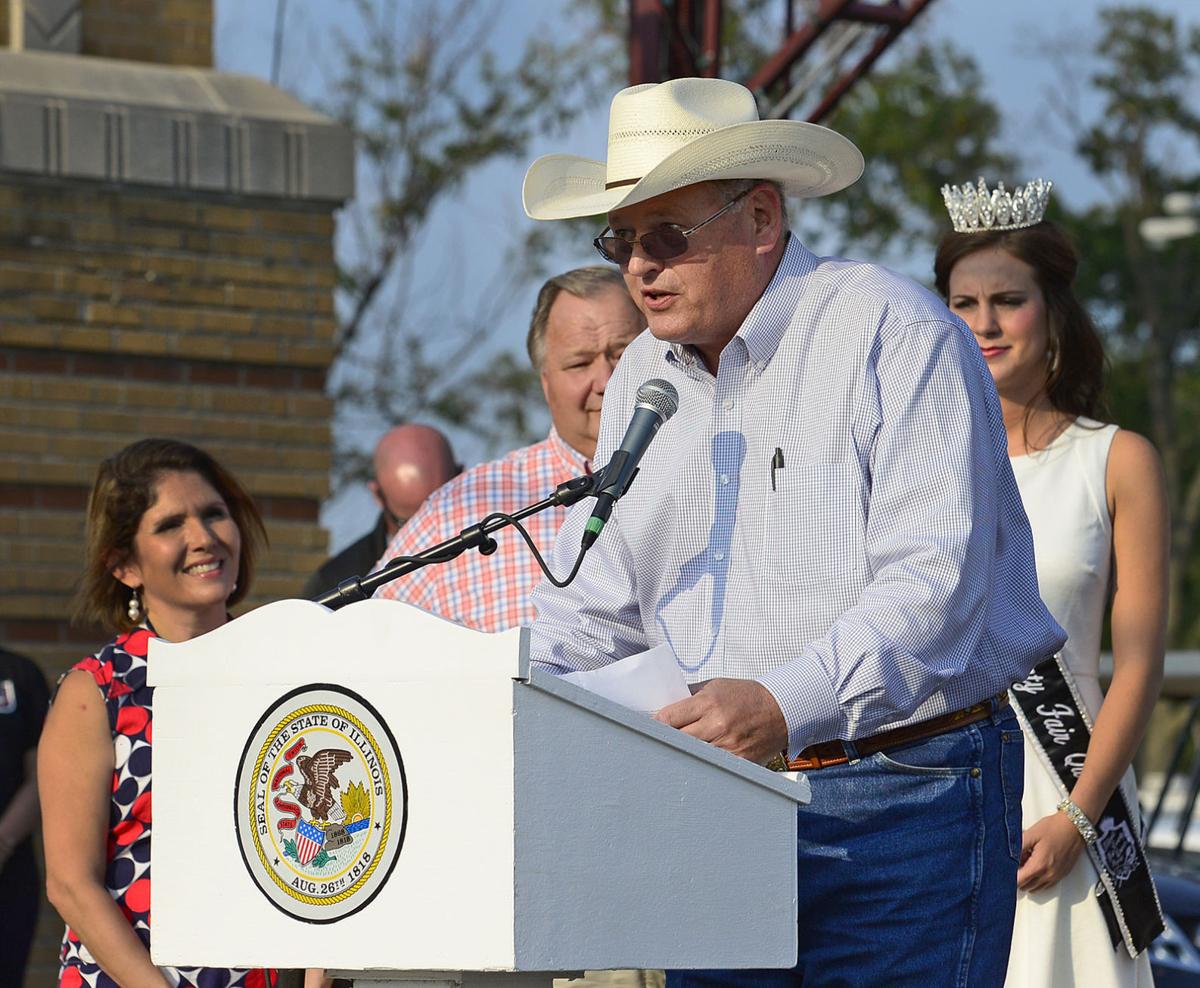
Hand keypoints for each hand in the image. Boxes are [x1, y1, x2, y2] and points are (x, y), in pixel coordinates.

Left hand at [654, 678, 787, 763]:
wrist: (781, 709)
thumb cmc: (746, 696)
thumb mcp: (716, 686)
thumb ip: (689, 697)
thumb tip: (663, 708)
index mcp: (709, 702)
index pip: (669, 718)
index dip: (654, 724)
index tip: (648, 728)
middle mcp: (718, 725)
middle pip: (677, 740)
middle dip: (664, 741)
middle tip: (654, 744)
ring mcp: (728, 747)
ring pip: (692, 757)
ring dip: (681, 756)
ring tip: (672, 756)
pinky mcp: (739, 762)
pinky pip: (713, 768)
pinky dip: (703, 766)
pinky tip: (696, 765)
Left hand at [1016, 810, 1086, 891]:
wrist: (1075, 827)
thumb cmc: (1053, 828)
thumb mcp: (1031, 834)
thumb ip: (1017, 848)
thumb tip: (1008, 858)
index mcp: (1039, 865)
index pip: (1019, 881)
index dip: (1010, 876)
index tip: (1007, 866)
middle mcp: (1049, 875)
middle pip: (1026, 886)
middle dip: (1018, 876)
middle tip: (1018, 860)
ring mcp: (1057, 877)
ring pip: (1036, 888)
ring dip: (1028, 879)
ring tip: (1027, 861)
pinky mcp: (1062, 875)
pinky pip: (1045, 885)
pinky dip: (1038, 879)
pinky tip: (1037, 864)